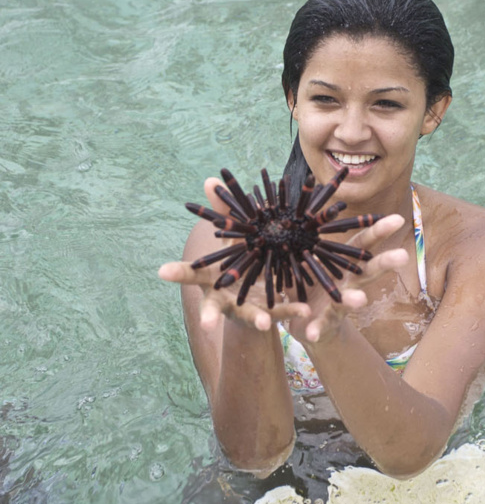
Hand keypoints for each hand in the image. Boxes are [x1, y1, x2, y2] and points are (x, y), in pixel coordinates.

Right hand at [159, 177, 311, 332]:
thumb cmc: (237, 266)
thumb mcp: (230, 240)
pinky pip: (282, 312)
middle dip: (208, 316)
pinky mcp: (270, 314)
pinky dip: (292, 312)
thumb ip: (222, 212)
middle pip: (211, 307)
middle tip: (205, 324)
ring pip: (249, 317)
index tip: (161, 271)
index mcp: (210, 279)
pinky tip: (305, 310)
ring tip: (266, 323)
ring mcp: (245, 310)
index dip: (175, 273)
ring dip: (258, 320)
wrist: (256, 304)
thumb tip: (209, 179)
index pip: (189, 275)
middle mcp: (223, 298)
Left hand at [286, 213, 409, 344]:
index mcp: (345, 265)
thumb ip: (310, 240)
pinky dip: (317, 329)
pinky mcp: (323, 324)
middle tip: (403, 255)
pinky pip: (320, 326)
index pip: (364, 244)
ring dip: (354, 300)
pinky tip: (313, 334)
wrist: (307, 324)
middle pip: (368, 271)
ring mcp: (338, 305)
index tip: (398, 218)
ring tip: (360, 299)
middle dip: (384, 263)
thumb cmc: (311, 284)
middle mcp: (349, 284)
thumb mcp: (309, 260)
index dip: (379, 231)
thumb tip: (308, 208)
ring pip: (349, 301)